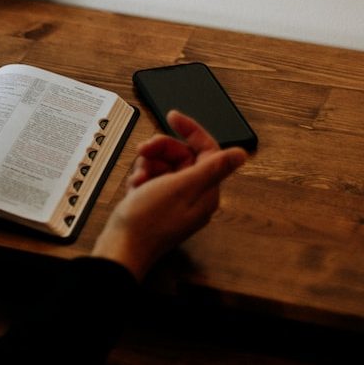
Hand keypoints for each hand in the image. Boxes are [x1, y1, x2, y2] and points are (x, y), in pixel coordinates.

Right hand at [92, 110, 246, 281]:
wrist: (121, 247)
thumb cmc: (148, 221)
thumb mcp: (181, 187)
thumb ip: (212, 168)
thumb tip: (242, 154)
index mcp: (205, 191)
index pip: (206, 150)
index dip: (190, 131)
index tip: (172, 117)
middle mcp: (193, 195)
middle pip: (181, 155)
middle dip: (160, 150)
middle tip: (143, 151)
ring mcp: (174, 200)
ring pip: (164, 165)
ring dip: (148, 164)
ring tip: (138, 176)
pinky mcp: (156, 204)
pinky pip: (152, 178)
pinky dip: (141, 178)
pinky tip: (134, 187)